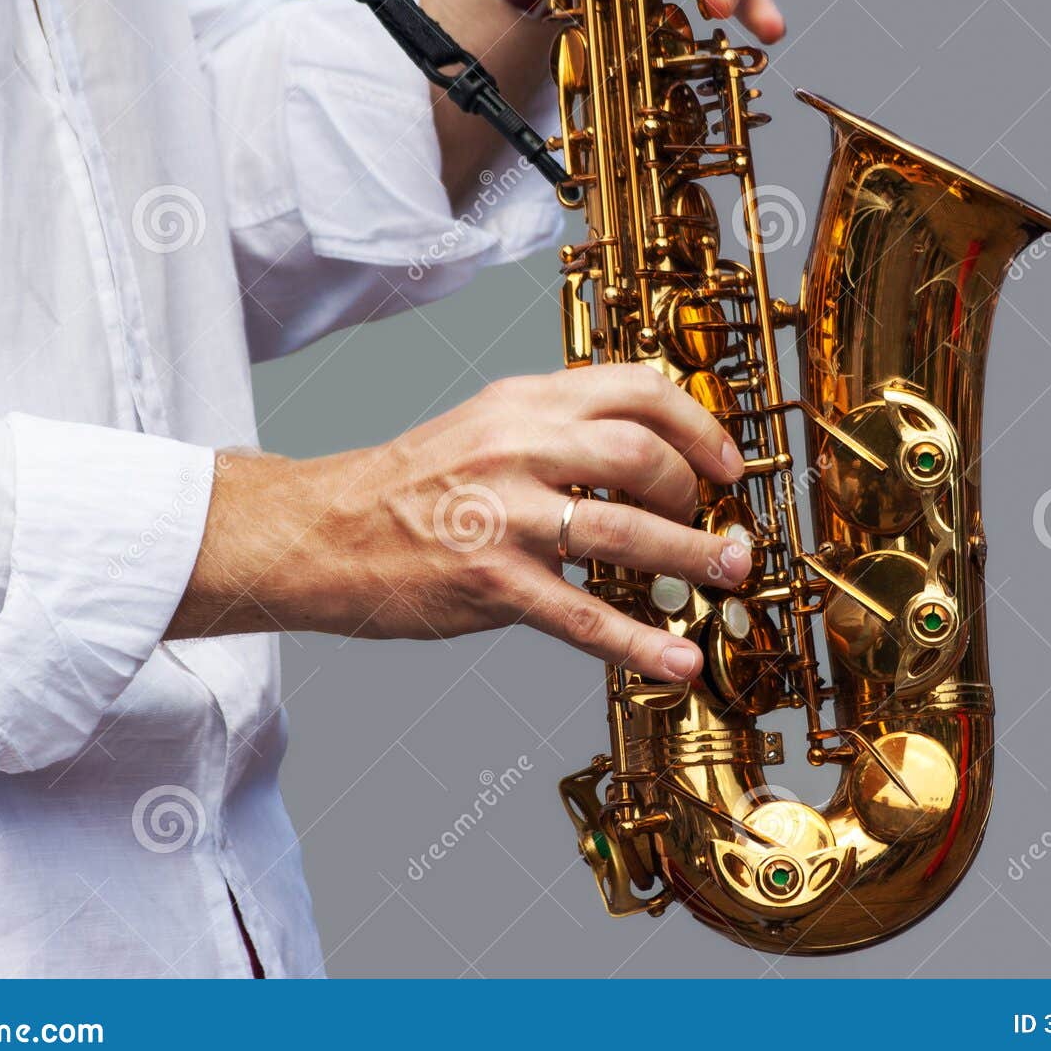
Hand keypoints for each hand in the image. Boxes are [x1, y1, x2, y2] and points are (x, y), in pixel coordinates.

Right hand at [174, 367, 751, 680]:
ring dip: (693, 558)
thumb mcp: (483, 425)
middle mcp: (517, 448)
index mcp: (521, 402)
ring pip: (626, 532)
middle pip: (643, 454)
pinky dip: (641, 643)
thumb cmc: (408, 485)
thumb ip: (557, 429)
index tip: (724, 462)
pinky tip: (677, 661)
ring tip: (729, 574)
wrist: (321, 531)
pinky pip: (584, 617)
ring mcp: (504, 516)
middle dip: (697, 493)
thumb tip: (646, 453)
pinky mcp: (491, 583)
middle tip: (715, 524)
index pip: (635, 388)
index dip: (697, 426)